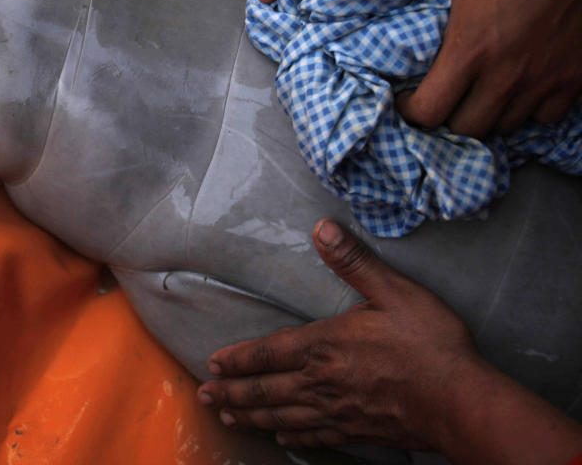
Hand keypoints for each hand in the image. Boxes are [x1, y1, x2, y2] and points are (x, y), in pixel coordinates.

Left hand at [197, 220, 581, 462]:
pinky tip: (282, 436)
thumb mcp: (394, 291)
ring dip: (251, 415)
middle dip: (232, 392)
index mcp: (325, 345)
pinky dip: (292, 436)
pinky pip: (314, 436)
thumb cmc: (430, 344)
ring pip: (281, 416)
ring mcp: (337, 411)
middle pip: (265, 390)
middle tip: (205, 394)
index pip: (269, 352)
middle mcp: (322, 382)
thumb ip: (354, 262)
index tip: (214, 363)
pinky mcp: (356, 432)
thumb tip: (322, 228)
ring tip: (228, 415)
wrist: (461, 401)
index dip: (239, 358)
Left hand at [399, 0, 581, 136]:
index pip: (430, 111)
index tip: (406, 98)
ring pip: (505, 126)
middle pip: (467, 129)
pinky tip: (515, 91)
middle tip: (439, 101)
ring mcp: (545, 80)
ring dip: (485, 116)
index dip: (410, 111)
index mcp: (471, 49)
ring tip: (473, 97)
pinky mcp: (575, 77)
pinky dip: (527, 111)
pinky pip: (545, 116)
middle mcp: (507, 74)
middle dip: (446, 119)